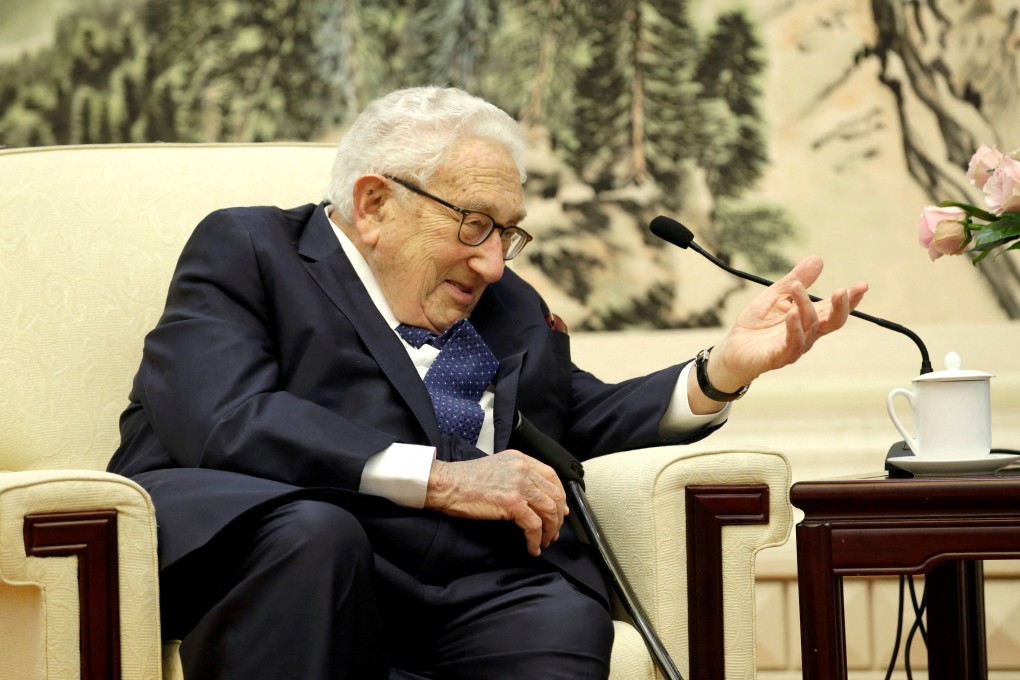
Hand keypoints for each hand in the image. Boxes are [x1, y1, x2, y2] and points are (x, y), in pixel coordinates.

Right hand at [424, 450, 568, 556]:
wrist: (446, 484)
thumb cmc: (464, 480)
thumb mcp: (496, 468)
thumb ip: (516, 476)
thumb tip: (533, 497)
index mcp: (520, 460)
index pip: (552, 476)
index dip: (560, 495)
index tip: (561, 510)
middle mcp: (523, 469)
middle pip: (555, 494)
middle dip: (558, 517)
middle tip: (554, 532)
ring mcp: (519, 485)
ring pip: (549, 511)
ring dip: (550, 530)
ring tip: (544, 542)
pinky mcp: (512, 502)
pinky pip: (534, 525)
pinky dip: (535, 539)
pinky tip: (532, 547)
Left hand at [692, 256, 867, 408]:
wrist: (733, 348)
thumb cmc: (756, 324)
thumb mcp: (775, 295)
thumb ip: (796, 280)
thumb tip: (818, 259)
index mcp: (809, 318)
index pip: (835, 309)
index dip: (850, 299)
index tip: (863, 285)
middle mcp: (808, 334)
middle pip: (833, 322)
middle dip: (841, 307)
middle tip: (842, 290)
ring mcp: (795, 347)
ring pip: (810, 328)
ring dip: (805, 307)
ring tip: (796, 288)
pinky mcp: (778, 357)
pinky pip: (792, 344)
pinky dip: (793, 328)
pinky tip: (791, 313)